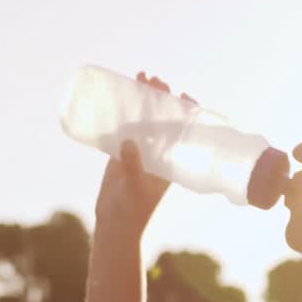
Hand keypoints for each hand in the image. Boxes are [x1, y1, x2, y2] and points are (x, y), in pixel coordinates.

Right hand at [93, 72, 196, 236]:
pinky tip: (116, 98)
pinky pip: (123, 128)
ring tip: (138, 78)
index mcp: (171, 159)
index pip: (184, 129)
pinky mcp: (120, 153)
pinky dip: (121, 113)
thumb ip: (134, 165)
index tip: (182, 95)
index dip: (186, 110)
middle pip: (162, 118)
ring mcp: (139, 151)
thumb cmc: (133, 209)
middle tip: (154, 80)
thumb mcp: (136, 187)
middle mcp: (157, 151)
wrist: (115, 223)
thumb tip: (129, 141)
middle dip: (160, 97)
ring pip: (143, 119)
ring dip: (141, 100)